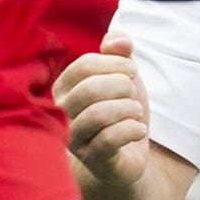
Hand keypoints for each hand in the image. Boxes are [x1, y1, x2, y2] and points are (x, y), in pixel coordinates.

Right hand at [53, 32, 151, 186]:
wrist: (127, 152)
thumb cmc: (120, 108)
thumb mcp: (123, 75)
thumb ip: (119, 52)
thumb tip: (118, 40)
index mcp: (63, 88)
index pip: (84, 65)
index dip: (116, 63)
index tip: (131, 71)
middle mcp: (61, 114)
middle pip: (91, 88)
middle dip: (124, 86)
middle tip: (132, 95)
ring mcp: (73, 139)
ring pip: (99, 114)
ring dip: (129, 108)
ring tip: (135, 112)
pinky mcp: (92, 159)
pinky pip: (110, 139)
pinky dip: (133, 129)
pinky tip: (139, 129)